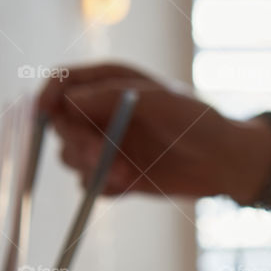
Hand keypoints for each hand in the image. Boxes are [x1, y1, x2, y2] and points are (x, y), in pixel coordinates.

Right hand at [38, 63, 270, 199]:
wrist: (225, 163)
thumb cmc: (198, 122)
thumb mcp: (160, 102)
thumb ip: (113, 98)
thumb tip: (69, 101)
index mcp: (108, 83)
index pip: (61, 84)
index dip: (48, 96)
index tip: (46, 114)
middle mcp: (101, 113)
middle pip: (61, 125)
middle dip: (77, 142)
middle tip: (103, 156)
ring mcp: (106, 144)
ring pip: (71, 158)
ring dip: (90, 168)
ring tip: (126, 174)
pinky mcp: (115, 174)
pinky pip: (91, 185)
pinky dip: (103, 187)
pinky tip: (130, 185)